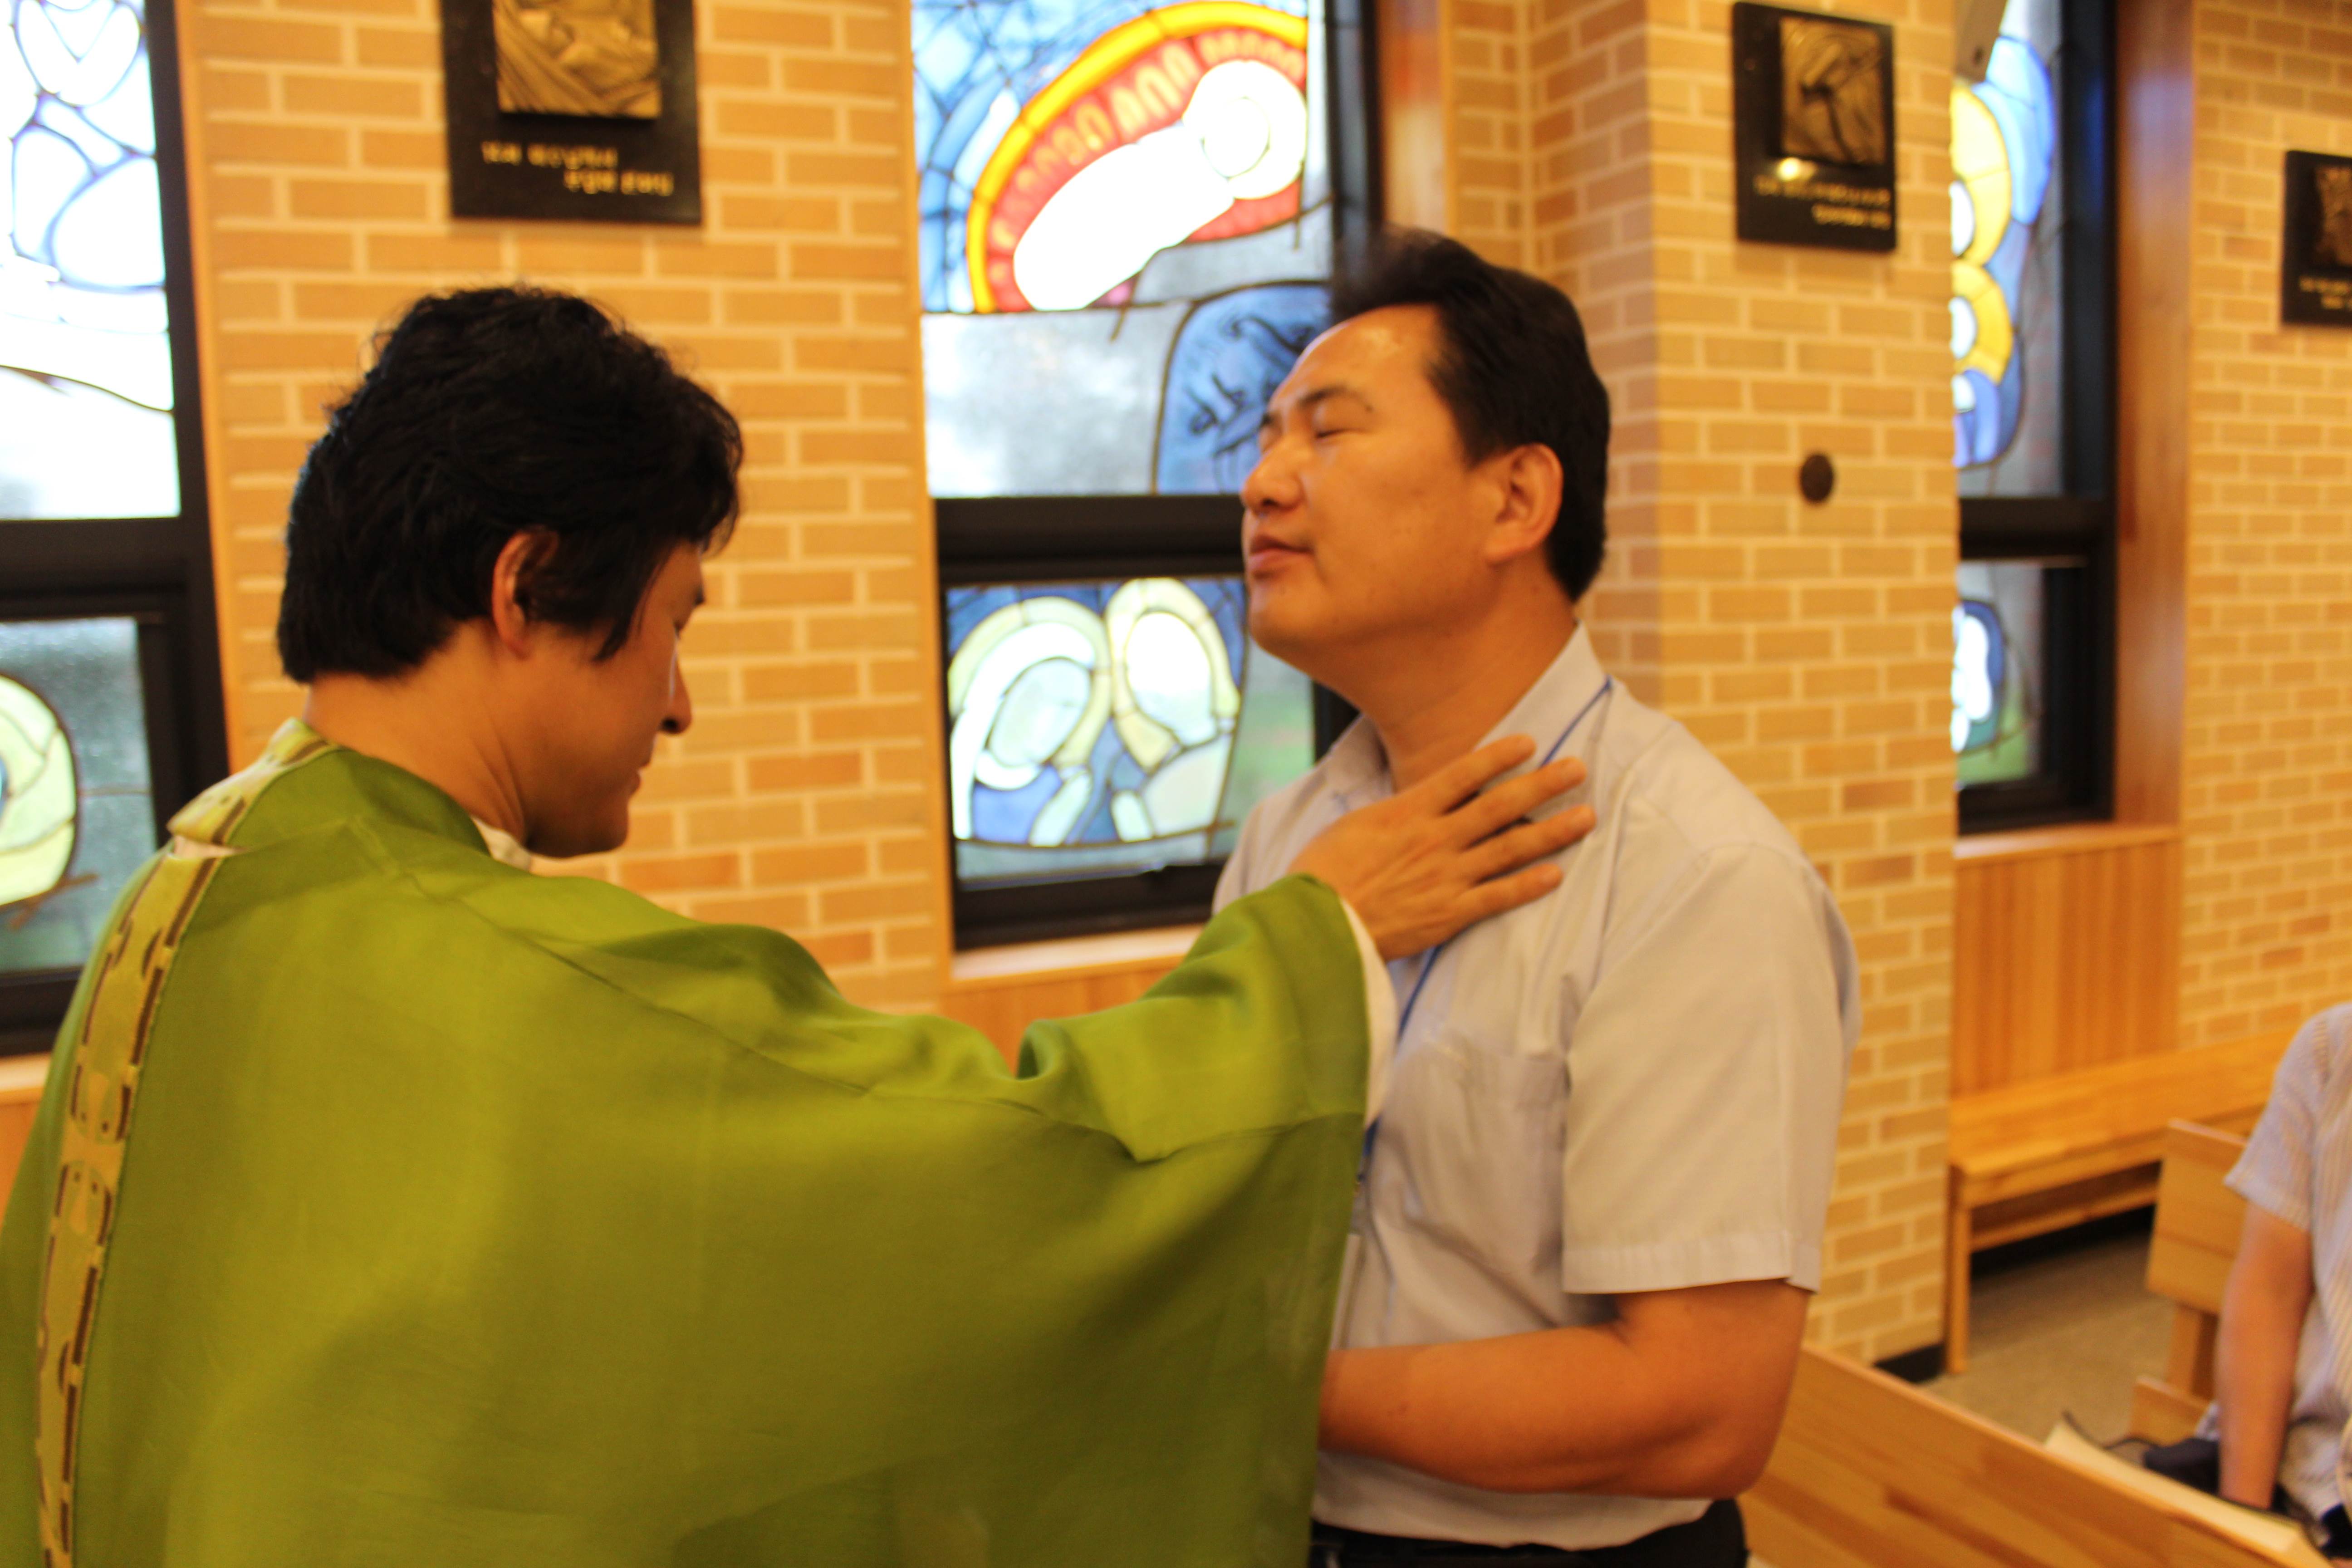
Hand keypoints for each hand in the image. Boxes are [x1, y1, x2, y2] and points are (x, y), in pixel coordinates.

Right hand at [1287, 736, 1594, 959]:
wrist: (1313, 925)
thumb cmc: (1321, 875)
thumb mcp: (1354, 826)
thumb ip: (1393, 814)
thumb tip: (1415, 804)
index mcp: (1407, 812)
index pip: (1463, 774)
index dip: (1500, 756)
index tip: (1530, 742)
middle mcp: (1434, 839)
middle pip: (1500, 805)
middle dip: (1542, 784)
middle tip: (1579, 768)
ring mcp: (1445, 877)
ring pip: (1509, 847)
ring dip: (1552, 830)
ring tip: (1586, 816)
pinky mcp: (1448, 915)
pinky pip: (1497, 897)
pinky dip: (1528, 886)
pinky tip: (1556, 875)